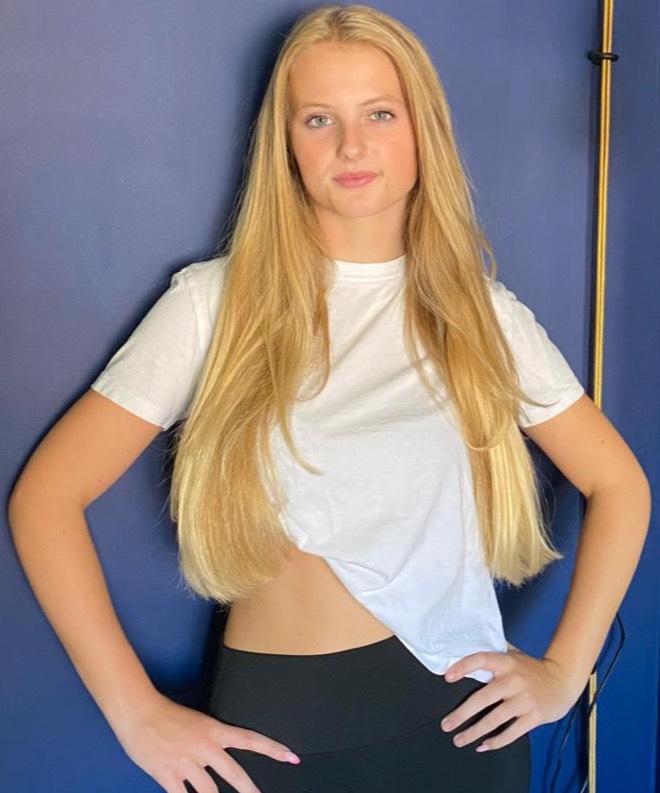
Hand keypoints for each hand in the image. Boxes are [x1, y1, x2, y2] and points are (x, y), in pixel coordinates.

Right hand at [113, 690, 300, 792]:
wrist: (139, 711)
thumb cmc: (166, 713)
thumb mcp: (196, 723)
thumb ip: (208, 741)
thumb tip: (214, 761)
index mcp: (214, 730)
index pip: (250, 739)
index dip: (272, 749)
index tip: (291, 757)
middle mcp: (204, 747)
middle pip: (233, 774)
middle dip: (249, 790)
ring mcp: (186, 762)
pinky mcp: (167, 775)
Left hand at [439, 648, 584, 751]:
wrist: (562, 681)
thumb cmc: (531, 669)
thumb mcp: (514, 655)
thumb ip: (494, 654)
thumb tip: (464, 648)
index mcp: (507, 662)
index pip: (482, 660)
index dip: (464, 666)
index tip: (448, 677)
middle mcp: (514, 680)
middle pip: (484, 698)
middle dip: (462, 714)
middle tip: (446, 725)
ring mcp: (525, 700)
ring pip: (495, 719)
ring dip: (475, 732)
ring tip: (459, 739)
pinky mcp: (534, 716)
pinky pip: (512, 732)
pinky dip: (496, 741)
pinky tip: (483, 746)